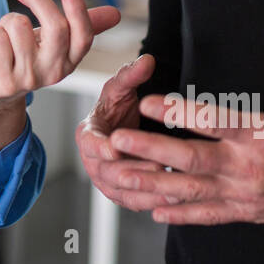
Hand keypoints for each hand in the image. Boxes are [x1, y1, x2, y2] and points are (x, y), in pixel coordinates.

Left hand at [0, 0, 121, 108]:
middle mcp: (54, 71)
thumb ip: (83, 25)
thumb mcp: (54, 43)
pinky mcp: (4, 82)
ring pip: (18, 25)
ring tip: (7, 34)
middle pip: (56, 27)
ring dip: (6, 20)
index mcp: (70, 59)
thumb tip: (115, 14)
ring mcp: (29, 78)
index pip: (84, 35)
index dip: (78, 8)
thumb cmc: (24, 59)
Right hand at [75, 53, 172, 210]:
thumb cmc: (118, 106)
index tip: (115, 148)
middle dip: (133, 171)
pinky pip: (135, 202)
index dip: (100, 147)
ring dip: (147, 192)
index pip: (89, 142)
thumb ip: (131, 75)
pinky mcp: (121, 194)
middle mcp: (92, 161)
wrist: (121, 127)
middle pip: (108, 172)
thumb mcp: (122, 88)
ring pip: (123, 192)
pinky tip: (176, 199)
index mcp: (87, 133)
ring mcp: (105, 180)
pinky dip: (153, 203)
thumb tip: (146, 60)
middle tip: (158, 166)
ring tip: (173, 188)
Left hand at [106, 21, 263, 244]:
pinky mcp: (246, 212)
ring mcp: (245, 193)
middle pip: (191, 159)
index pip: (214, 121)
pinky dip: (180, 213)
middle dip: (150, 150)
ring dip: (153, 182)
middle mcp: (250, 166)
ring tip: (120, 174)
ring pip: (191, 189)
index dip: (178, 112)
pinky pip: (207, 215)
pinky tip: (154, 208)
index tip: (148, 100)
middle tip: (117, 140)